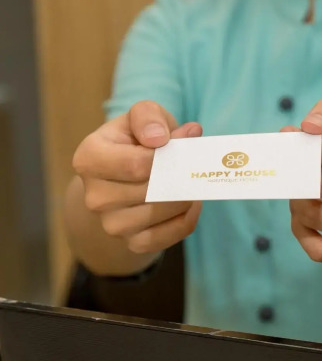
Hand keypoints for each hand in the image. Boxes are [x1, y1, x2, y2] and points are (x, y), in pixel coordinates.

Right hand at [72, 101, 202, 254]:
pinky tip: (190, 204)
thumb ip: (150, 117)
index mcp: (90, 159)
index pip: (137, 164)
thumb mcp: (139, 117)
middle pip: (154, 189)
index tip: (178, 145)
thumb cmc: (134, 141)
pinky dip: (186, 219)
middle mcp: (95, 196)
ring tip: (190, 181)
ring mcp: (112, 224)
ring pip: (163, 212)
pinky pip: (169, 236)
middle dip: (181, 175)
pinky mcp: (132, 243)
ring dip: (186, 196)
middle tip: (193, 165)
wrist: (121, 179)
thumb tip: (169, 135)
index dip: (167, 155)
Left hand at [285, 98, 321, 265]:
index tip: (296, 142)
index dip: (314, 150)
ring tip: (299, 192)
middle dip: (299, 176)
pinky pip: (317, 249)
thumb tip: (308, 126)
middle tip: (290, 169)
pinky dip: (301, 231)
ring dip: (297, 202)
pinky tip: (304, 218)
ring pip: (317, 217)